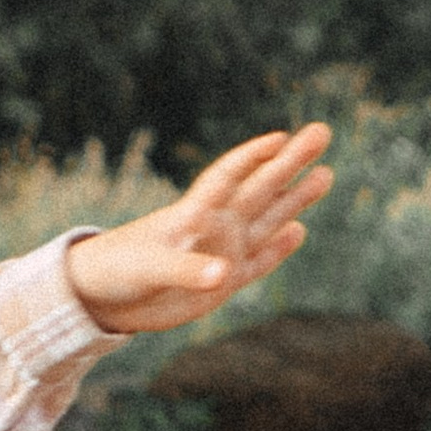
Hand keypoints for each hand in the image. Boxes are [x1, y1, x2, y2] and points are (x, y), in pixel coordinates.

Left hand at [64, 124, 331, 337]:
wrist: (104, 298)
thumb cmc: (119, 272)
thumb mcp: (151, 270)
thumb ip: (187, 270)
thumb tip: (224, 274)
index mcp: (193, 214)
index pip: (228, 176)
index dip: (253, 155)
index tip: (281, 137)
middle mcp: (214, 227)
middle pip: (260, 187)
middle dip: (291, 161)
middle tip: (322, 132)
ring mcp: (221, 252)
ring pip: (267, 220)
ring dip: (295, 199)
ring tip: (326, 174)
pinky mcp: (224, 283)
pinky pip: (258, 261)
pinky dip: (278, 248)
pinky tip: (298, 230)